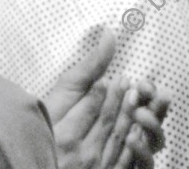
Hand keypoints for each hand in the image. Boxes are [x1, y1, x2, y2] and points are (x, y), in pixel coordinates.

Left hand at [45, 33, 166, 168]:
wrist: (33, 150)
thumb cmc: (52, 118)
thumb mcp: (69, 90)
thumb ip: (91, 67)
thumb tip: (109, 33)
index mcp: (117, 113)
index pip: (141, 101)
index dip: (146, 92)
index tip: (144, 83)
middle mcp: (126, 134)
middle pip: (149, 120)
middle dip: (154, 107)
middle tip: (152, 95)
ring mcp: (125, 155)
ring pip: (152, 142)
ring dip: (152, 126)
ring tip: (140, 112)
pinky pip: (142, 165)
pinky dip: (141, 153)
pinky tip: (131, 138)